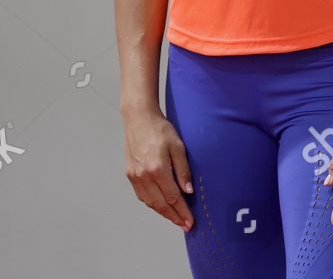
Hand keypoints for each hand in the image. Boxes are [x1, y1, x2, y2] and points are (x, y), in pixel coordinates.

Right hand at [123, 109, 193, 230]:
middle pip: (160, 204)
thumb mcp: (179, 146)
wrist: (139, 119)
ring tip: (175, 219)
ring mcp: (134, 176)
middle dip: (174, 216)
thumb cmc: (161, 130)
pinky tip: (161, 206)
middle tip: (185, 225)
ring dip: (163, 213)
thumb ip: (183, 170)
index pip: (172, 197)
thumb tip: (188, 191)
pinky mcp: (130, 174)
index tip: (190, 221)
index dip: (182, 211)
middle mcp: (143, 176)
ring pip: (149, 202)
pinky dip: (152, 203)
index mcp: (157, 169)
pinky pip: (142, 195)